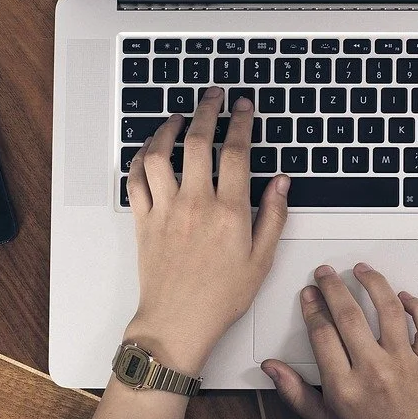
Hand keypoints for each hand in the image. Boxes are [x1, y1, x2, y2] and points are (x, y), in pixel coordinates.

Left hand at [124, 88, 289, 373]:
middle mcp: (196, 203)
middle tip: (213, 96)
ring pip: (160, 154)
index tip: (243, 107)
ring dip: (168, 129)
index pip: (236, 152)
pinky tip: (150, 150)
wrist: (178, 322)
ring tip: (178, 117)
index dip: (240, 122)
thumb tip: (282, 182)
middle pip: (198, 141)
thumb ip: (273, 216)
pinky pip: (136, 179)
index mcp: (230, 212)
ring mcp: (166, 209)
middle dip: (207, 110)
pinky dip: (140, 158)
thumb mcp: (261, 260)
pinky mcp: (143, 220)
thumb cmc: (220, 297)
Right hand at [261, 263, 417, 418]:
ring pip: (388, 310)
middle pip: (349, 315)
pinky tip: (403, 296)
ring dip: (373, 284)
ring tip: (361, 270)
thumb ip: (295, 393)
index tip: (308, 294)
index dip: (312, 307)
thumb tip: (270, 367)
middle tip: (325, 273)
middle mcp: (373, 372)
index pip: (322, 333)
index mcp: (343, 387)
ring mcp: (403, 365)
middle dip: (333, 287)